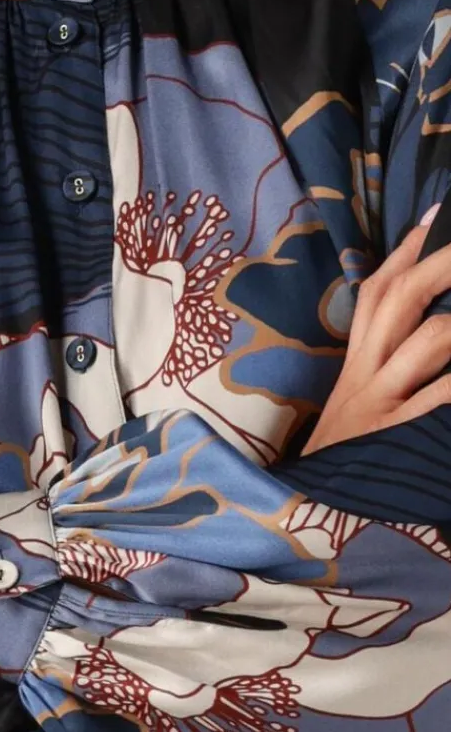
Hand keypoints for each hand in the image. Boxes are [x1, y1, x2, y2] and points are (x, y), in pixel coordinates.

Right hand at [304, 204, 450, 454]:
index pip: (375, 291)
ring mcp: (380, 405)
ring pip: (427, 340)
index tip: (437, 214)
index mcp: (354, 363)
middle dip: (442, 263)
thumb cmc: (342, 459)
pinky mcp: (395, 438)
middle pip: (398, 299)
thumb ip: (381, 366)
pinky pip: (439, 400)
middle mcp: (364, 375)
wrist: (296, 516)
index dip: (407, 250)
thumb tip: (423, 331)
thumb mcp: (354, 404)